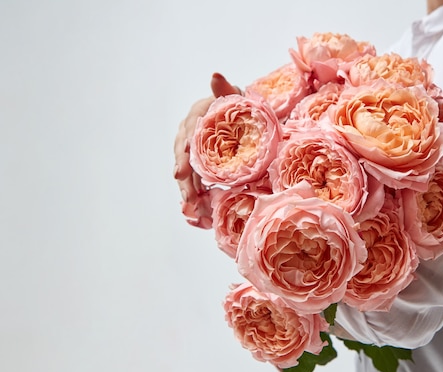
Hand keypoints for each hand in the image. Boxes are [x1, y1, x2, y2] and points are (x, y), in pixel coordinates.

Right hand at [173, 73, 239, 203]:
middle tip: (182, 182)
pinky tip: (197, 209)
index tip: (185, 152)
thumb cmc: (241, 108)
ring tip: (190, 203)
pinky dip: (195, 194)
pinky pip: (194, 180)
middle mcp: (190, 132)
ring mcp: (193, 150)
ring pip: (186, 170)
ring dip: (187, 187)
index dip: (186, 141)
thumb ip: (226, 90)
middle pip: (182, 151)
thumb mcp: (237, 98)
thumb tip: (215, 76)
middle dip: (183, 169)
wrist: (246, 121)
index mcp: (199, 114)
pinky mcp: (198, 165)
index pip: (189, 126)